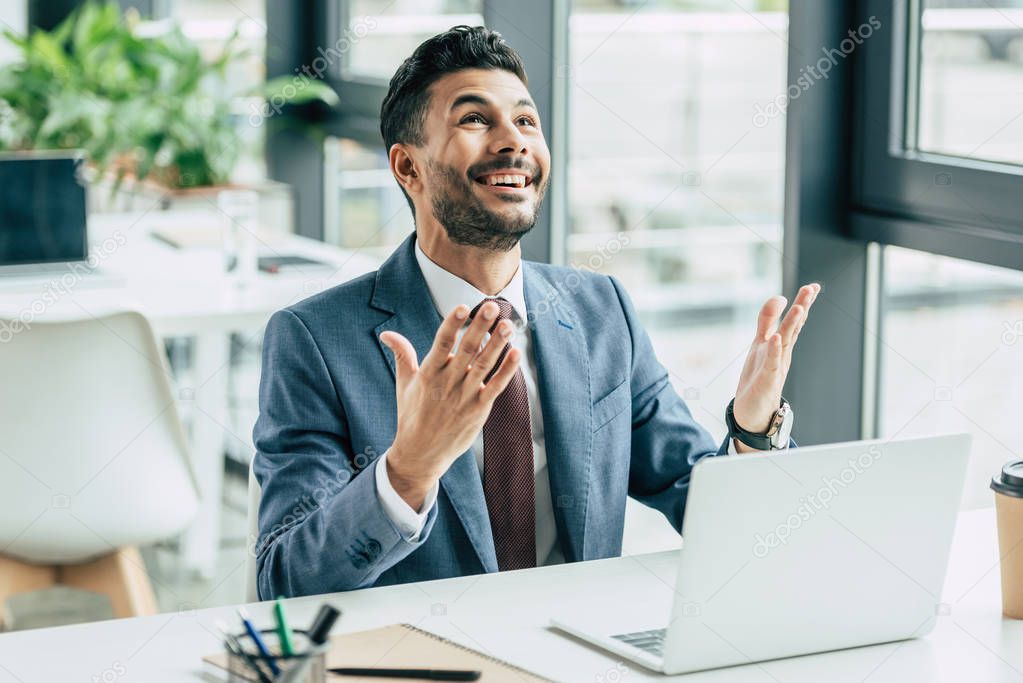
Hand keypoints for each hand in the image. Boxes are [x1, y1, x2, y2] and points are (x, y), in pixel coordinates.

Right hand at [379, 301, 519, 508]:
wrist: (420, 454)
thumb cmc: (412, 415)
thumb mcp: (404, 384)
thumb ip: (402, 354)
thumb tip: (386, 334)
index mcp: (428, 374)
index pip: (441, 344)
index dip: (452, 325)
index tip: (462, 307)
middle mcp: (447, 384)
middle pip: (467, 350)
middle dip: (480, 327)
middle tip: (490, 306)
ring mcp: (464, 397)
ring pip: (484, 366)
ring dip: (498, 343)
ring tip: (507, 323)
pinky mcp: (478, 411)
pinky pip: (496, 387)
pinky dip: (506, 370)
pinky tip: (516, 353)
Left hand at [732, 283, 819, 449]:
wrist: (753, 412)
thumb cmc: (759, 376)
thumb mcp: (761, 343)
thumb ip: (767, 320)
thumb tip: (779, 297)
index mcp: (781, 344)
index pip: (794, 321)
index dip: (802, 303)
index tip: (813, 286)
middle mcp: (782, 353)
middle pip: (793, 327)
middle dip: (802, 307)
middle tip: (812, 288)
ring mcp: (776, 366)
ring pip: (785, 342)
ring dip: (792, 325)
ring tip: (799, 307)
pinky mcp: (767, 380)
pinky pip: (771, 363)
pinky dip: (774, 350)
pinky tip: (776, 338)